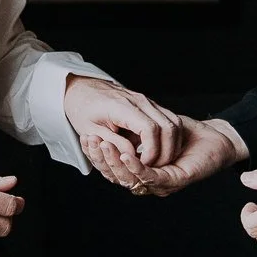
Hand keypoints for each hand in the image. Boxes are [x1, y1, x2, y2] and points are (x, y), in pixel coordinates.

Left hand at [64, 76, 184, 166]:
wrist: (83, 89)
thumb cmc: (83, 109)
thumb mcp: (90, 130)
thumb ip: (113, 144)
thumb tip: (133, 156)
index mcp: (123, 107)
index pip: (151, 129)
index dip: (152, 151)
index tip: (144, 165)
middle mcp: (140, 101)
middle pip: (169, 127)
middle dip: (166, 151)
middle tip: (155, 167)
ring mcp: (147, 101)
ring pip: (173, 123)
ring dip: (171, 145)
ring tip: (157, 160)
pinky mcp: (150, 105)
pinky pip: (169, 120)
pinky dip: (169, 138)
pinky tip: (158, 150)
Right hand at [82, 117, 246, 195]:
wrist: (216, 137)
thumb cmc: (186, 133)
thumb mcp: (151, 128)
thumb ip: (132, 133)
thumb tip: (108, 129)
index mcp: (142, 171)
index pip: (113, 168)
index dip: (98, 155)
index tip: (85, 137)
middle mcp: (150, 182)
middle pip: (117, 176)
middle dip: (100, 157)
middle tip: (89, 140)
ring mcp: (161, 184)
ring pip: (130, 178)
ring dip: (114, 162)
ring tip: (103, 145)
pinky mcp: (175, 181)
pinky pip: (151, 177)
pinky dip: (136, 166)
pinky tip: (125, 155)